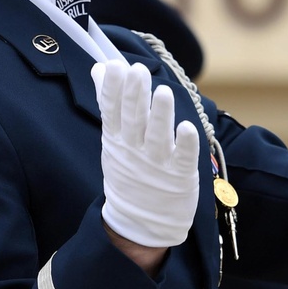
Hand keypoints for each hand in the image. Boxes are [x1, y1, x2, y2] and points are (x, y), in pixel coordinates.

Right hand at [92, 60, 199, 248]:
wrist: (140, 222)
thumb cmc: (129, 171)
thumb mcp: (113, 138)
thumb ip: (109, 102)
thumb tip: (99, 68)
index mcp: (118, 139)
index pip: (112, 111)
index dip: (113, 89)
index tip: (114, 66)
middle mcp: (135, 150)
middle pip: (134, 120)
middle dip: (135, 95)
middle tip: (138, 71)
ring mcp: (157, 163)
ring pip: (158, 137)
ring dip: (161, 115)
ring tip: (163, 92)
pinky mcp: (179, 176)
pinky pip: (183, 158)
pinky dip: (185, 144)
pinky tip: (187, 128)